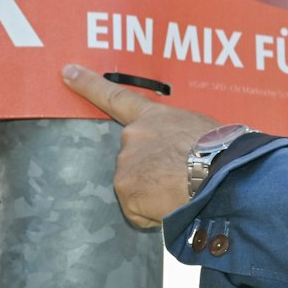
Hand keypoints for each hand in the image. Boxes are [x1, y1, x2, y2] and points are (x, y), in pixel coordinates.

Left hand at [62, 64, 220, 227]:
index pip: (115, 97)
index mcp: (153, 116)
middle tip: (180, 179)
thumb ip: (177, 134)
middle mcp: (133, 135)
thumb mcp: (200, 130)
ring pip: (136, 188)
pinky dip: (154, 215)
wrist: (218, 174)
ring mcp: (125, 162)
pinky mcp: (125, 189)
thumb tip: (181, 151)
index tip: (67, 72)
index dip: (89, 85)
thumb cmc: (221, 152)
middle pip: (133, 159)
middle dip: (151, 173)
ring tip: (183, 192)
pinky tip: (173, 205)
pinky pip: (139, 211)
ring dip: (155, 195)